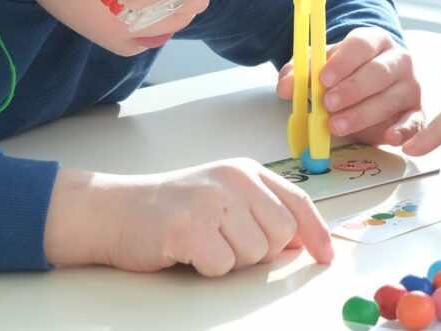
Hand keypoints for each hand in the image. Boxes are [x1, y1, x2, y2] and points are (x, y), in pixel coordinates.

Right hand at [44, 158, 333, 276]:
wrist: (114, 209)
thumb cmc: (171, 208)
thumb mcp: (223, 197)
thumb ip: (261, 211)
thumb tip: (300, 242)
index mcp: (246, 171)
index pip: (297, 201)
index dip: (316, 232)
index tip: (326, 255)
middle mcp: (233, 180)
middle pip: (280, 234)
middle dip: (258, 251)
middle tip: (224, 242)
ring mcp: (212, 202)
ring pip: (253, 254)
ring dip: (230, 261)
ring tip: (203, 243)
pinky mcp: (190, 228)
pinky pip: (222, 266)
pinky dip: (207, 268)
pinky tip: (187, 251)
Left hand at [277, 27, 422, 146]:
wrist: (372, 82)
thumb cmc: (346, 72)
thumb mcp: (321, 66)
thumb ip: (301, 72)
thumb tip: (285, 87)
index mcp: (374, 40)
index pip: (362, 44)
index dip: (343, 61)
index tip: (323, 78)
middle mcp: (397, 60)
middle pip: (378, 72)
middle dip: (351, 89)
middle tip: (327, 103)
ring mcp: (409, 85)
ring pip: (390, 99)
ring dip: (362, 114)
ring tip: (336, 125)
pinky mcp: (416, 110)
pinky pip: (414, 121)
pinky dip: (403, 131)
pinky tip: (389, 138)